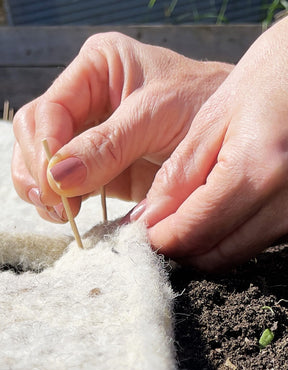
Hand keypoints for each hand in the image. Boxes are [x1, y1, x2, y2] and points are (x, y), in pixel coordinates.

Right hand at [11, 32, 231, 222]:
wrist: (228, 138)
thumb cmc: (201, 107)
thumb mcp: (155, 118)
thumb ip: (106, 146)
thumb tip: (56, 177)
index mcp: (94, 69)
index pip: (49, 108)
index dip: (45, 147)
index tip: (54, 183)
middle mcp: (82, 99)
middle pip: (32, 133)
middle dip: (36, 169)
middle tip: (53, 201)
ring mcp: (83, 136)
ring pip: (36, 160)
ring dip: (39, 189)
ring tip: (59, 211)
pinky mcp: (90, 168)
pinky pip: (58, 185)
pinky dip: (55, 202)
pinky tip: (66, 214)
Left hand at [139, 17, 287, 270]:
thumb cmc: (271, 75)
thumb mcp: (214, 117)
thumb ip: (177, 174)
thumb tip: (146, 219)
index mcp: (259, 169)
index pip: (192, 231)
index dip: (156, 238)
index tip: (135, 230)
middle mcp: (287, 200)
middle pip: (214, 254)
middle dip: (175, 247)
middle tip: (150, 226)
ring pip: (233, 254)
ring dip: (198, 245)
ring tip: (174, 217)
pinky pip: (253, 241)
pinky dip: (223, 236)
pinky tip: (207, 212)